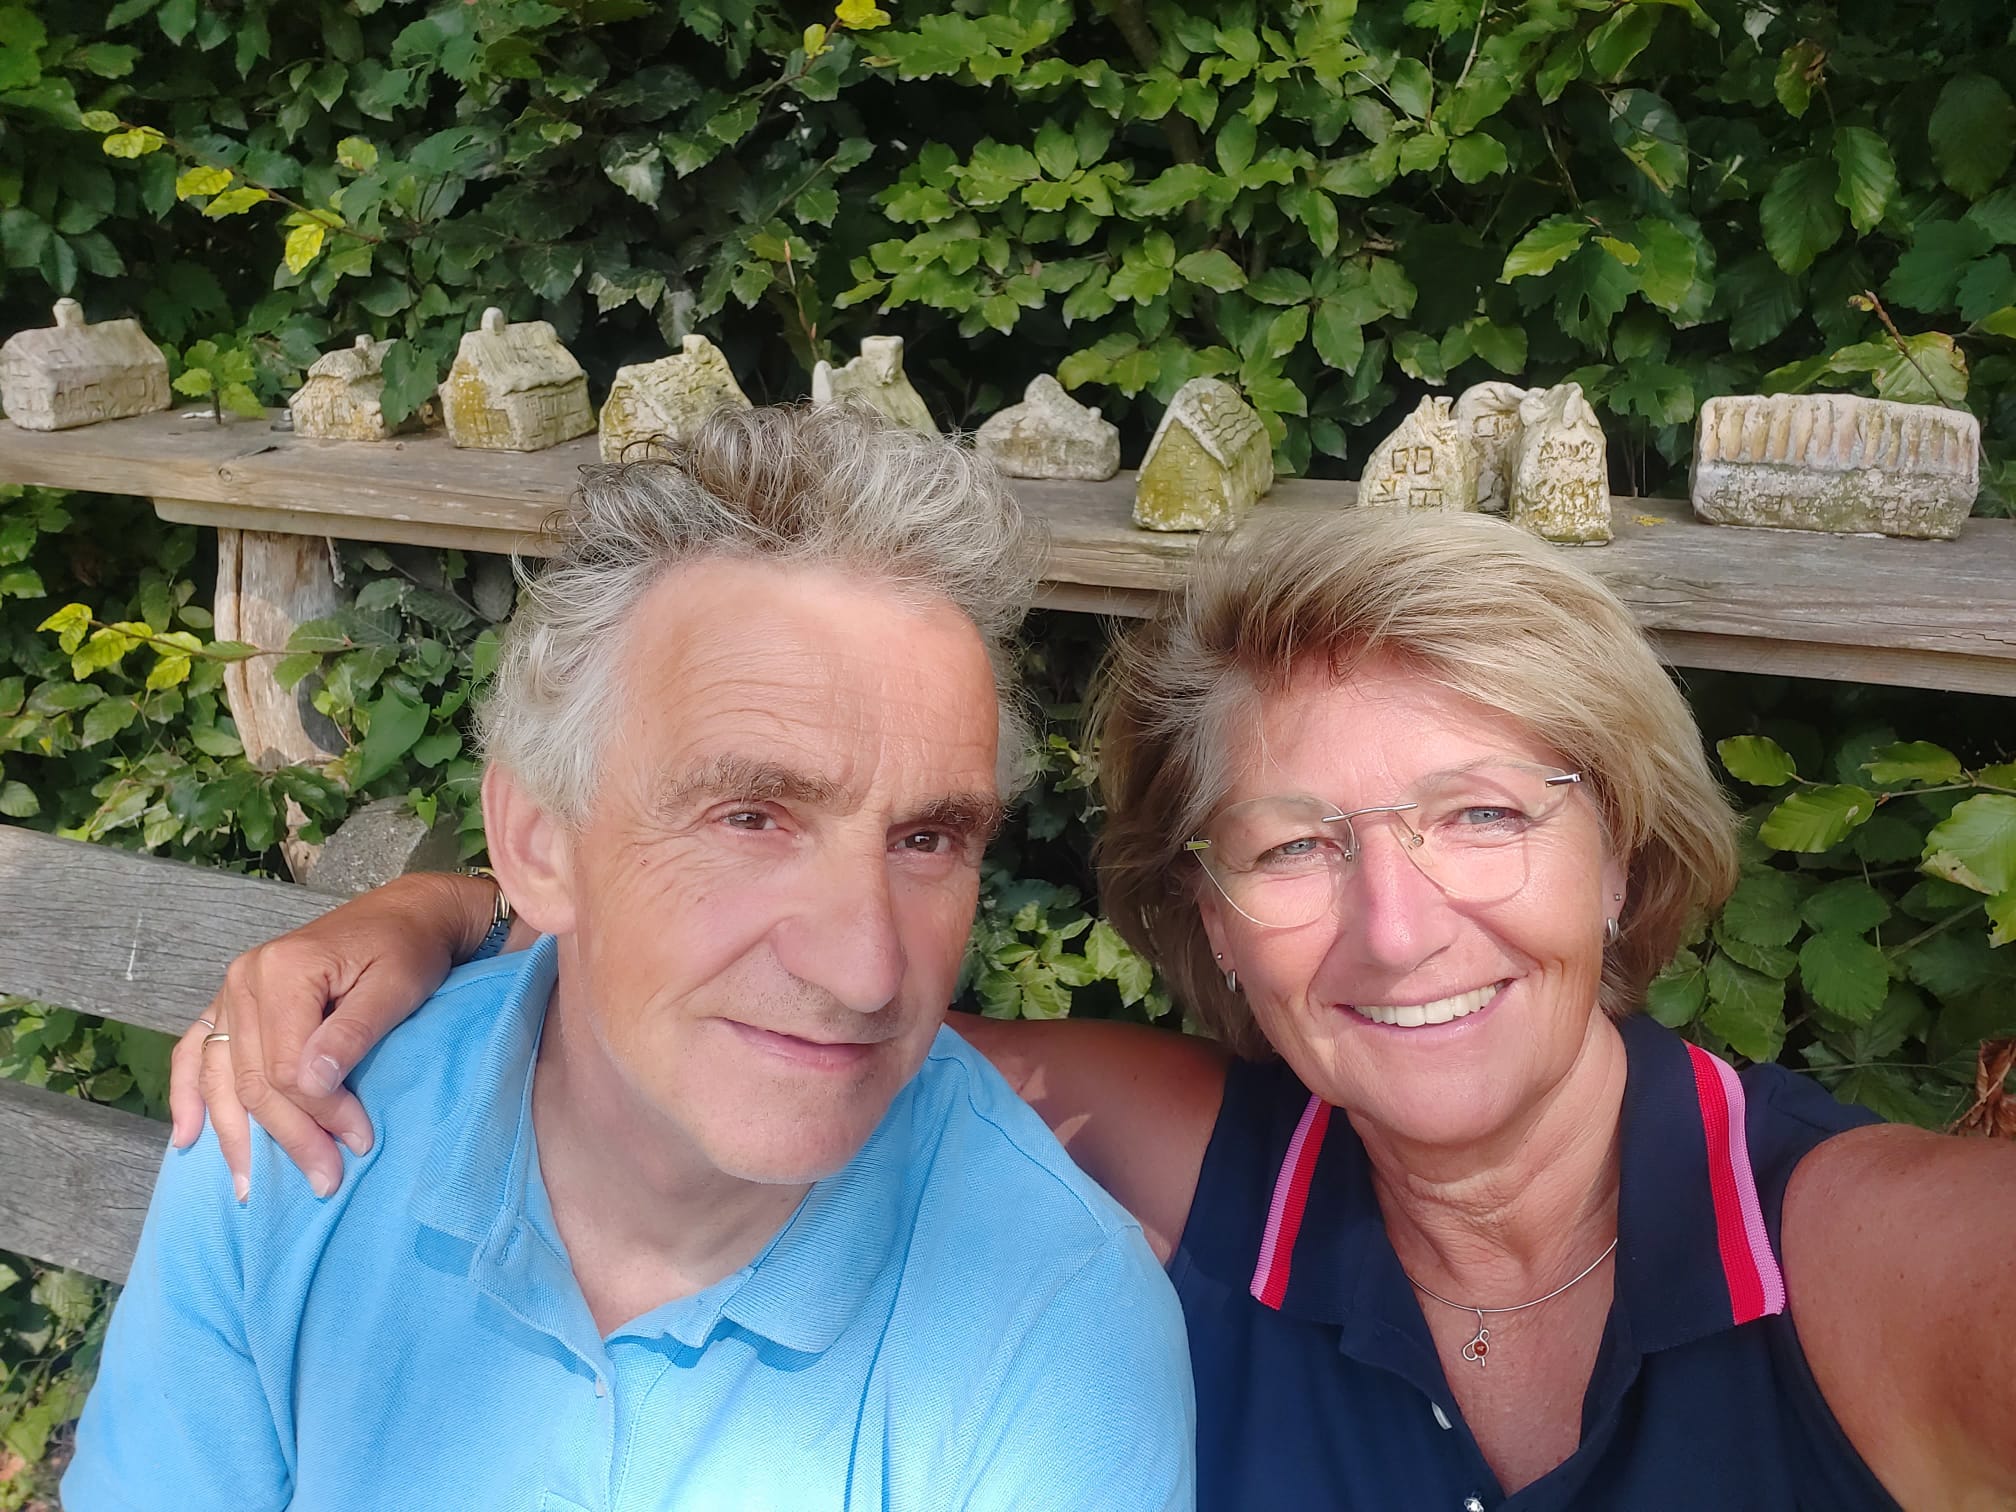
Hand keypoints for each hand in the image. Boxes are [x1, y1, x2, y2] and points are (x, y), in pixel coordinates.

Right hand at [168, 871, 501, 1199]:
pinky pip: (196, 1052)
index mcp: (284, 970)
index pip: (286, 1067)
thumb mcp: (396, 986)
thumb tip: (311, 1085)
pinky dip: (189, 1096)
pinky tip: (189, 1138)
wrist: (404, 914)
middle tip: (323, 1181)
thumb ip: (353, 1033)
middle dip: (288, 1136)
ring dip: (235, 1135)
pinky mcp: (232, 1002)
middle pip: (252, 1079)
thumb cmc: (408, 949)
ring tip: (249, 1187)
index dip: (320, 1113)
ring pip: (221, 1077)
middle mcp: (245, 979)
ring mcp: (232, 990)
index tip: (359, 1143)